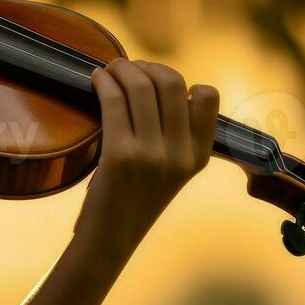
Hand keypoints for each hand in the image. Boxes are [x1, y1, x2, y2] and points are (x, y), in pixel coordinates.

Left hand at [80, 58, 218, 245]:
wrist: (111, 237)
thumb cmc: (136, 198)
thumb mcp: (172, 169)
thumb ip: (175, 133)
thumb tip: (155, 81)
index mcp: (199, 155)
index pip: (207, 97)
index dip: (181, 80)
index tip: (157, 81)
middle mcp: (180, 154)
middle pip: (171, 82)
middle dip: (147, 66)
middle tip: (128, 68)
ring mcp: (152, 155)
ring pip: (141, 87)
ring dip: (122, 68)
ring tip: (110, 69)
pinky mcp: (120, 155)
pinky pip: (114, 101)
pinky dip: (104, 82)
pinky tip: (97, 79)